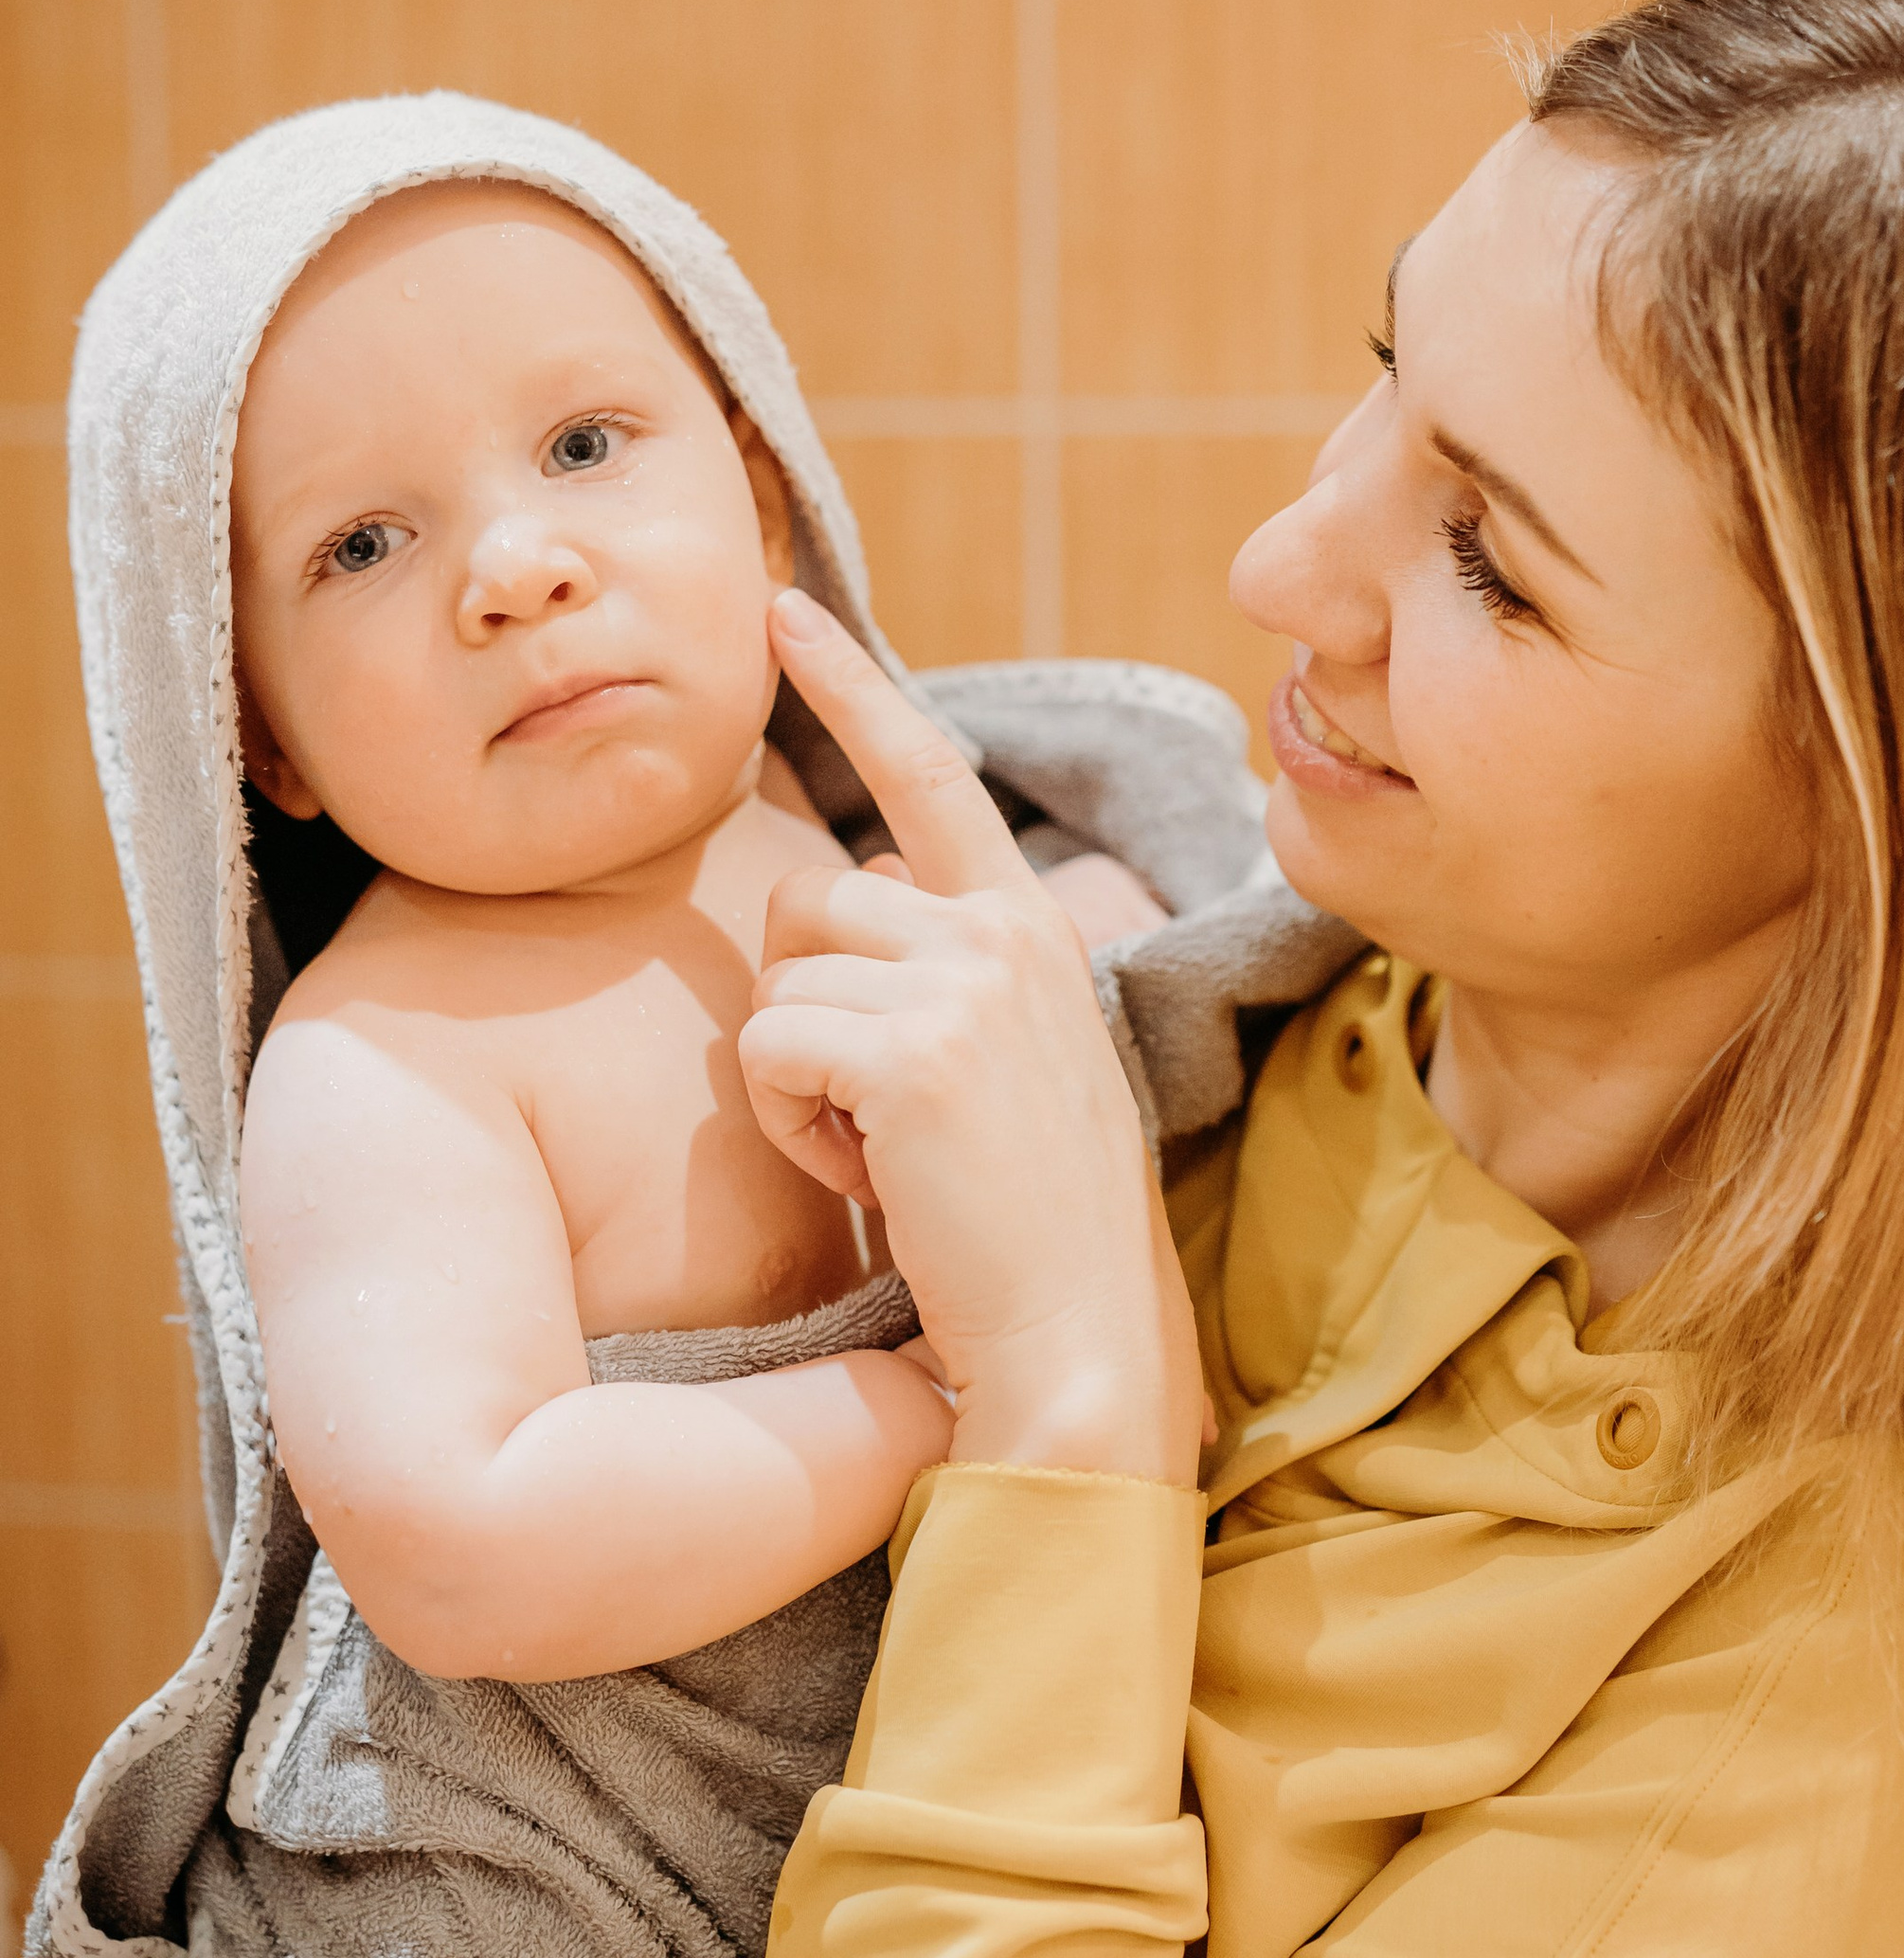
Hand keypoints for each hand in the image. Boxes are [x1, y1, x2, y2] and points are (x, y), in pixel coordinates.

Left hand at [740, 592, 1204, 1483]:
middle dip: (804, 1005)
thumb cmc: (1033, 1234)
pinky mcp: (910, 1051)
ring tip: (884, 1153)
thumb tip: (861, 899)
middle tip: (881, 1118)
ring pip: (778, 974)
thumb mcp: (1012, 1068)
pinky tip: (872, 1180)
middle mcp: (1006, 929)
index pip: (928, 769)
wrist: (1083, 1350)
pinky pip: (766, 1048)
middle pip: (807, 897)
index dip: (848, 683)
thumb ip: (951, 972)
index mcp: (1034, 927)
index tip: (780, 608)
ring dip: (794, 1076)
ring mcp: (964, 982)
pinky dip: (788, 1126)